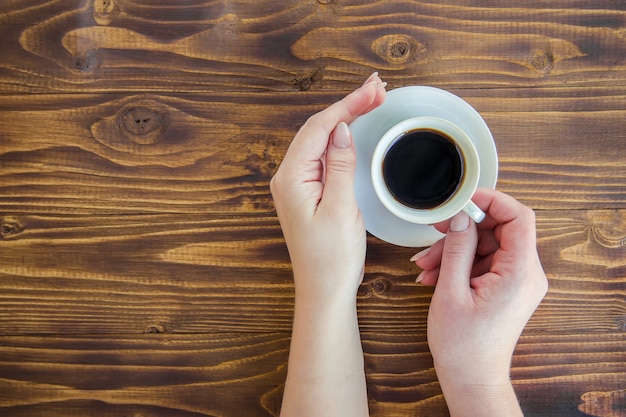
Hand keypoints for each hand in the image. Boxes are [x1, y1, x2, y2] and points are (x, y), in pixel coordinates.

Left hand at [271, 73, 385, 304]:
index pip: (319, 128)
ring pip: (321, 140)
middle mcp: (289, 177)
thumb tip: (342, 130)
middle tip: (378, 88)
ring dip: (346, 118)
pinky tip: (355, 128)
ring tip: (371, 99)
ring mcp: (297, 184)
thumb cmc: (331, 258)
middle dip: (348, 105)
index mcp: (291, 178)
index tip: (373, 90)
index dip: (347, 105)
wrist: (324, 290)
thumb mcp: (340, 209)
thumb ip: (340, 166)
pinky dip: (342, 139)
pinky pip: (324, 156)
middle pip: (319, 129)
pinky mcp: (309, 192)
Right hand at [412, 188, 547, 415]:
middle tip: (433, 232)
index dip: (492, 200)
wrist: (471, 377)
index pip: (519, 217)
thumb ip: (457, 248)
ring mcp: (517, 281)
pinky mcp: (507, 287)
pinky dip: (459, 264)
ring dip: (453, 250)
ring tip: (426, 265)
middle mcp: (526, 274)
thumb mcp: (451, 291)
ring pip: (486, 245)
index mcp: (519, 273)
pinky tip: (434, 275)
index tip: (464, 198)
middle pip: (498, 230)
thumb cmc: (463, 345)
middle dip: (461, 230)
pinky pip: (484, 262)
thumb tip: (460, 217)